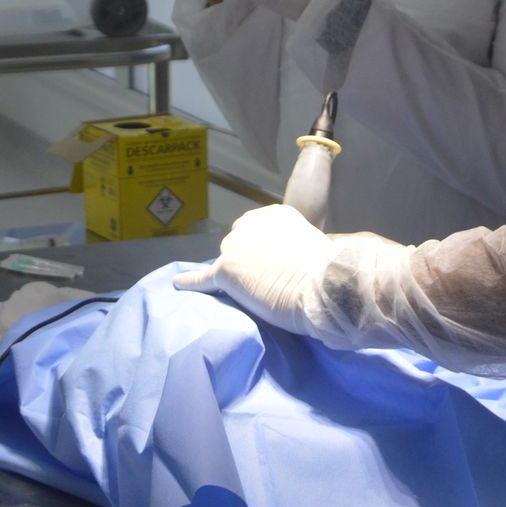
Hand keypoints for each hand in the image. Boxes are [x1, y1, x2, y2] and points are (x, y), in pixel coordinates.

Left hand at [174, 204, 338, 334]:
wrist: (323, 285)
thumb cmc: (326, 270)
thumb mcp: (311, 243)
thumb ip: (294, 244)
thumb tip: (293, 258)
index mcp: (274, 214)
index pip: (256, 231)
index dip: (262, 251)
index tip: (271, 264)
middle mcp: (251, 222)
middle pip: (238, 243)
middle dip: (246, 260)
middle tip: (264, 281)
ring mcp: (236, 246)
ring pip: (225, 262)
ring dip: (234, 275)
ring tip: (253, 293)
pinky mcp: (226, 270)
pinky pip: (203, 278)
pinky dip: (191, 282)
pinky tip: (179, 285)